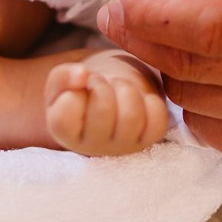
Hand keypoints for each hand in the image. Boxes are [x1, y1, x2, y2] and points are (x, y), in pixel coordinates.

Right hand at [45, 56, 169, 156]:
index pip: (66, 115)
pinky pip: (158, 120)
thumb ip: (63, 76)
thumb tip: (81, 74)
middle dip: (101, 84)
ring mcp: (124, 146)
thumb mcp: (62, 80)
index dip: (75, 90)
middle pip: (103, 110)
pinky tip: (138, 98)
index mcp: (65, 134)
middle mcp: (94, 147)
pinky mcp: (149, 139)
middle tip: (99, 82)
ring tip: (118, 87)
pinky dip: (151, 101)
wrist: (107, 93)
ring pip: (132, 115)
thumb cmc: (81, 88)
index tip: (78, 86)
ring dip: (125, 89)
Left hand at [94, 0, 221, 167]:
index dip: (155, 17)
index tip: (119, 2)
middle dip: (141, 36)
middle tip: (116, 14)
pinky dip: (189, 99)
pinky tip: (206, 76)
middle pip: (190, 64)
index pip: (212, 28)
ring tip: (177, 42)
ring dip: (167, 67)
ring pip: (188, 96)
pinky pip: (202, 126)